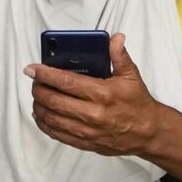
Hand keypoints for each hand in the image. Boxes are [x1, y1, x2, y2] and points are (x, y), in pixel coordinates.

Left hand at [25, 32, 164, 157]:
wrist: (149, 133)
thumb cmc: (138, 102)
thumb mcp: (131, 76)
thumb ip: (119, 55)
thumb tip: (115, 38)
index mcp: (102, 94)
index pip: (65, 82)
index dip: (45, 74)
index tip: (31, 69)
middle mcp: (92, 114)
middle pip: (53, 101)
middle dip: (38, 89)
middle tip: (34, 82)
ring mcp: (87, 131)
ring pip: (52, 118)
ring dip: (39, 106)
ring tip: (37, 96)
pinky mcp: (85, 143)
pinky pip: (57, 134)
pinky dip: (45, 124)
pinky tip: (42, 114)